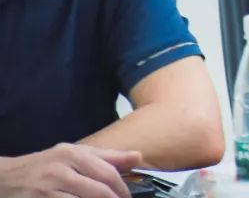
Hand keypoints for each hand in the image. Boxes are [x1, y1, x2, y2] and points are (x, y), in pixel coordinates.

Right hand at [0, 143, 141, 197]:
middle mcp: (60, 170)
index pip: (107, 173)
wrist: (5, 178)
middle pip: (98, 191)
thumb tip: (138, 157)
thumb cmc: (46, 165)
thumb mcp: (74, 154)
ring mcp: (47, 190)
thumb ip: (106, 156)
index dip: (122, 189)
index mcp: (72, 154)